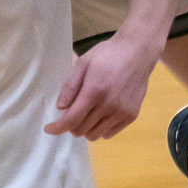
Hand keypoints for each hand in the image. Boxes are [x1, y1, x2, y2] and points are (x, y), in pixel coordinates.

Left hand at [45, 34, 160, 140]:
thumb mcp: (83, 63)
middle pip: (81, 130)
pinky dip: (100, 129)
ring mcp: (121, 112)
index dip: (57, 128)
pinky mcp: (131, 116)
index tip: (49, 128)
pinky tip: (100, 115)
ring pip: (94, 135)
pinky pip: (109, 134)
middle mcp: (109, 105)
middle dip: (71, 125)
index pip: (71, 120)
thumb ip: (70, 86)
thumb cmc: (107, 55)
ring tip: (87, 114)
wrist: (137, 52)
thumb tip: (60, 107)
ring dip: (85, 128)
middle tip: (72, 113)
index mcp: (94, 91)